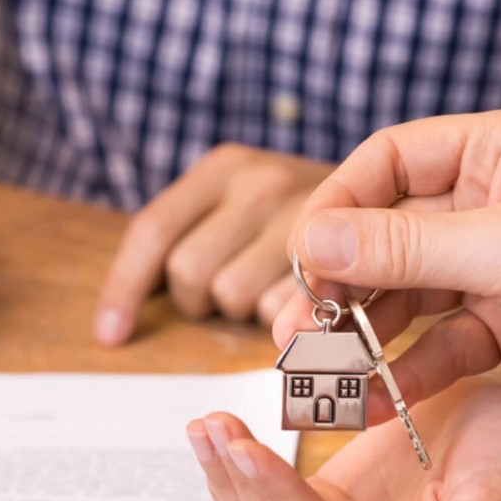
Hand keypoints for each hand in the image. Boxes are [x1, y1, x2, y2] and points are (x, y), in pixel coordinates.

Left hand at [94, 144, 333, 344]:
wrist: (389, 198)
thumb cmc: (293, 215)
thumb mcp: (237, 203)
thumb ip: (187, 236)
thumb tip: (118, 315)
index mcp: (223, 167)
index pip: (153, 231)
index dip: (124, 289)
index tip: (110, 334)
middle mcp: (260, 182)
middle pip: (188, 272)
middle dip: (195, 297)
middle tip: (222, 290)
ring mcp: (303, 218)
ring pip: (230, 296)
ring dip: (237, 307)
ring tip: (264, 288)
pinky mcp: (339, 260)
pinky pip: (277, 311)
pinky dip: (276, 316)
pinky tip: (294, 297)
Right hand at [273, 110, 500, 418]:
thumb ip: (404, 245)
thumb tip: (312, 240)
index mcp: (494, 153)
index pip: (388, 161)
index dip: (337, 203)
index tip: (304, 255)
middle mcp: (487, 206)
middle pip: (384, 236)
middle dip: (337, 285)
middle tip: (295, 329)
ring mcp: (494, 267)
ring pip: (406, 297)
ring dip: (362, 338)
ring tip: (319, 373)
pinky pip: (442, 343)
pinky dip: (408, 373)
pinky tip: (373, 400)